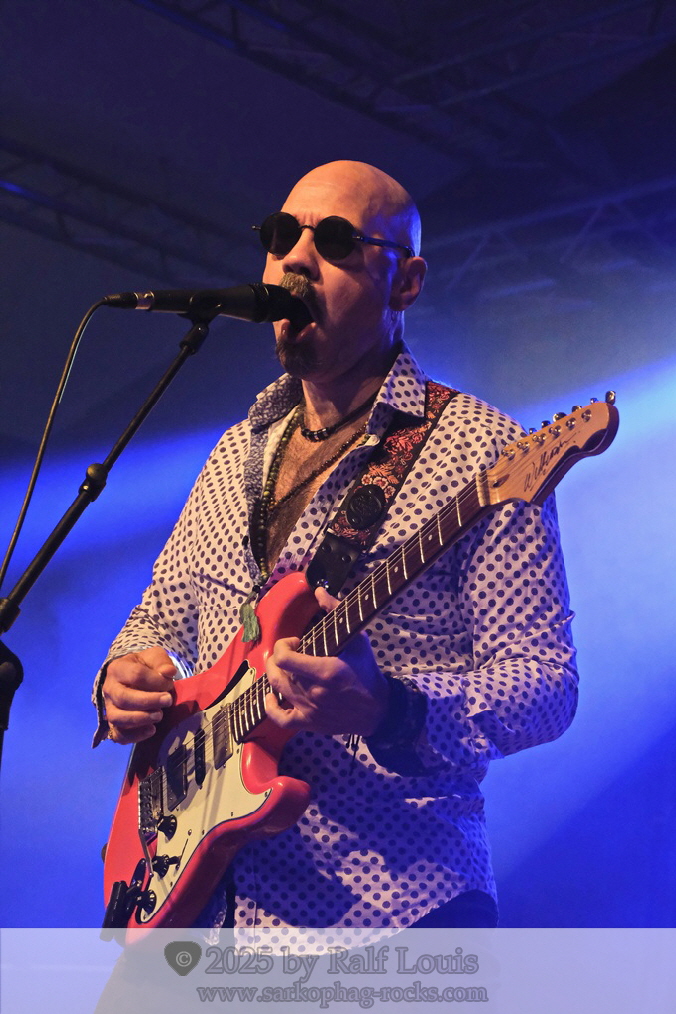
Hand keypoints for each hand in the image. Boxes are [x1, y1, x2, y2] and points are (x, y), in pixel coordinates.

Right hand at [102, 646, 175, 743]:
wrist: (132, 677)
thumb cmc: (145, 666)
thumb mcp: (154, 657)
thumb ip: (161, 662)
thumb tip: (168, 673)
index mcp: (118, 668)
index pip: (135, 674)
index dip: (155, 681)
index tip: (169, 684)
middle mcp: (109, 689)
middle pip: (123, 698)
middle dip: (148, 701)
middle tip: (168, 700)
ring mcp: (109, 708)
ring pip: (117, 718)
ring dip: (140, 719)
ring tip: (159, 715)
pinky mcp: (113, 725)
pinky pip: (118, 735)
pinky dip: (135, 736)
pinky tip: (151, 729)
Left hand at [264, 588, 389, 735]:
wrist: (378, 708)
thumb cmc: (366, 670)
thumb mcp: (357, 639)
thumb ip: (337, 612)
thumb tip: (319, 591)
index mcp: (325, 671)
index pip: (284, 658)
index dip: (283, 646)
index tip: (296, 642)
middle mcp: (314, 692)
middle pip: (278, 674)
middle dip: (277, 658)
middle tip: (287, 652)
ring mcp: (310, 710)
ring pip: (278, 691)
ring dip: (274, 675)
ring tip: (280, 667)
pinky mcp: (310, 723)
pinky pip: (281, 719)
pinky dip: (271, 708)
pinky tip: (271, 697)